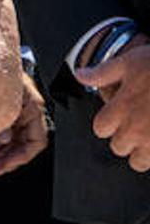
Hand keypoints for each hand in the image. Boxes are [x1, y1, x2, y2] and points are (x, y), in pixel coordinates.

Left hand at [0, 70, 48, 174]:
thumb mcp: (3, 94)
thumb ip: (4, 119)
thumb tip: (5, 139)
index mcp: (34, 108)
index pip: (37, 142)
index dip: (21, 157)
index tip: (4, 166)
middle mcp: (29, 112)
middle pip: (26, 144)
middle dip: (9, 159)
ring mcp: (19, 111)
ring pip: (17, 141)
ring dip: (4, 154)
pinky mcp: (10, 109)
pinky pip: (9, 132)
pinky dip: (0, 144)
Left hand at [75, 39, 149, 171]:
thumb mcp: (129, 62)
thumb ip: (102, 73)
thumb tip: (80, 76)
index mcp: (121, 109)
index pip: (100, 129)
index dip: (107, 123)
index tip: (116, 117)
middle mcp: (136, 129)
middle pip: (119, 147)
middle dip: (125, 138)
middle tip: (136, 126)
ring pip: (139, 161)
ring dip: (143, 152)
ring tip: (149, 137)